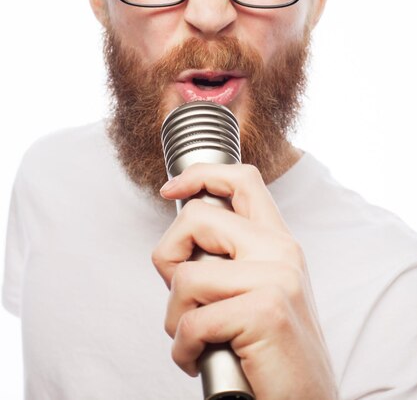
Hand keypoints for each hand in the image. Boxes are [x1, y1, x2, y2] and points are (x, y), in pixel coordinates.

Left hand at [152, 163, 337, 399]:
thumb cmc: (274, 352)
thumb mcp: (261, 291)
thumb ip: (231, 260)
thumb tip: (179, 245)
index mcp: (279, 242)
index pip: (242, 180)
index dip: (200, 175)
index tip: (171, 189)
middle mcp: (281, 251)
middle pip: (196, 218)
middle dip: (168, 257)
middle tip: (181, 295)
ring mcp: (275, 278)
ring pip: (185, 276)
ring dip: (174, 317)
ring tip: (195, 339)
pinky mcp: (264, 311)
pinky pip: (190, 321)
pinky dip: (182, 349)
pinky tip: (197, 359)